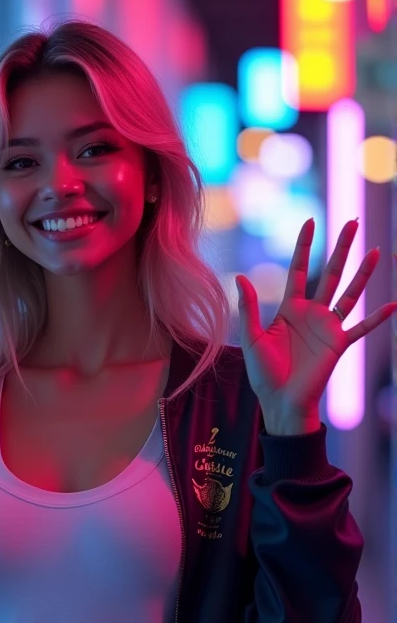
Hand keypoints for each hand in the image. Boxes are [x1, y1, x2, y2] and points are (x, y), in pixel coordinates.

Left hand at [235, 219, 396, 417]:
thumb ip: (249, 308)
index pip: (298, 270)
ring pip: (349, 293)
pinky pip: (362, 328)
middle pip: (329, 273)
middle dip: (341, 248)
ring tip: (376, 251)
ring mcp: (327, 327)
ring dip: (363, 273)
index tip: (310, 221)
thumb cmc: (263, 373)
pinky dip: (377, 318)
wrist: (281, 402)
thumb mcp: (252, 338)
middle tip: (353, 223)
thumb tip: (241, 278)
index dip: (303, 246)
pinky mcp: (339, 344)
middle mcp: (312, 313)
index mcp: (289, 309)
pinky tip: (393, 305)